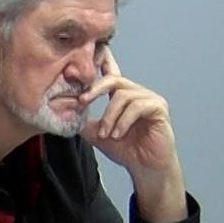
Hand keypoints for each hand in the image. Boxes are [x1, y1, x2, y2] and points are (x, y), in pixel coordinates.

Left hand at [79, 49, 185, 222]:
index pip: (111, 74)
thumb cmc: (125, 150)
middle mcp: (136, 93)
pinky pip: (137, 106)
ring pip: (123, 95)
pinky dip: (123, 121)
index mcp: (122, 96)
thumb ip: (84, 120)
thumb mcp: (97, 134)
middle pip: (114, 80)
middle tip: (82, 102)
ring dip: (110, 116)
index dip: (102, 61)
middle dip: (95, 89)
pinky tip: (118, 134)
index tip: (88, 53)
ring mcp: (149, 99)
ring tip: (107, 134)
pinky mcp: (158, 108)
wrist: (145, 168)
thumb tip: (65, 110)